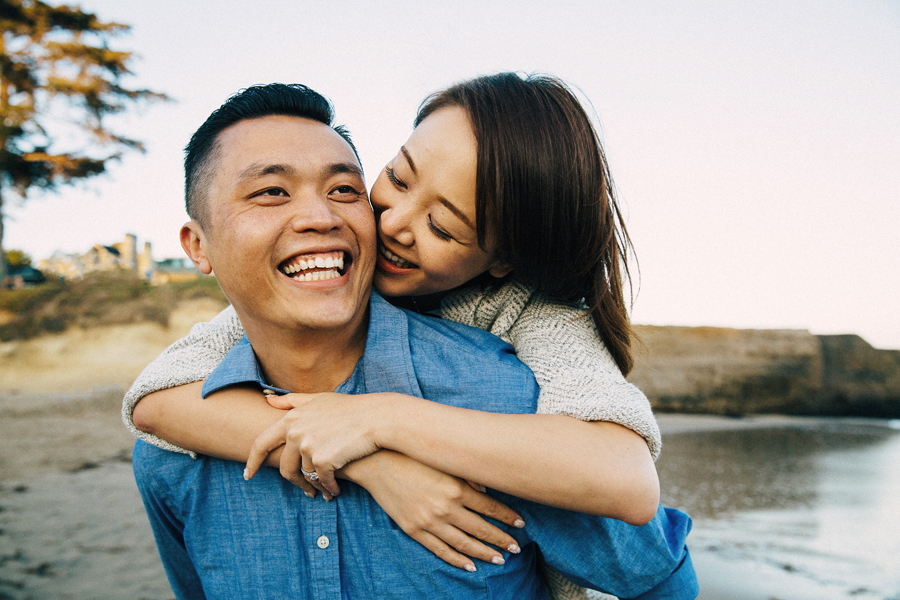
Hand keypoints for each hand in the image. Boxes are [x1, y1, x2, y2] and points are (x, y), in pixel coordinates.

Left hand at [244, 392, 386, 496]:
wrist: (377, 418)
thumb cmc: (350, 408)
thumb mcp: (319, 399)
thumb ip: (292, 401)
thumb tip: (267, 398)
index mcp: (291, 418)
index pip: (261, 443)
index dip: (252, 461)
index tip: (248, 474)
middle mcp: (296, 432)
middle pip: (283, 467)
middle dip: (293, 482)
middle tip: (304, 491)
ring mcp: (308, 447)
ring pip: (304, 476)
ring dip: (314, 487)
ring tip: (323, 491)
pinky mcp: (323, 461)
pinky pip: (322, 482)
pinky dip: (328, 489)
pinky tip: (335, 491)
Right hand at [343, 450, 525, 570]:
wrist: (377, 463)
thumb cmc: (413, 457)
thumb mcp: (443, 461)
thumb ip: (466, 476)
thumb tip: (487, 490)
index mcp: (456, 488)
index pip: (490, 507)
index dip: (507, 517)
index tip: (520, 524)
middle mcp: (445, 507)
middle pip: (480, 528)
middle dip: (500, 539)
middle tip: (516, 548)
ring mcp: (429, 521)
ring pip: (463, 543)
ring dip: (483, 552)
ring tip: (499, 559)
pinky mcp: (414, 530)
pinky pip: (440, 550)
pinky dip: (457, 560)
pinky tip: (470, 565)